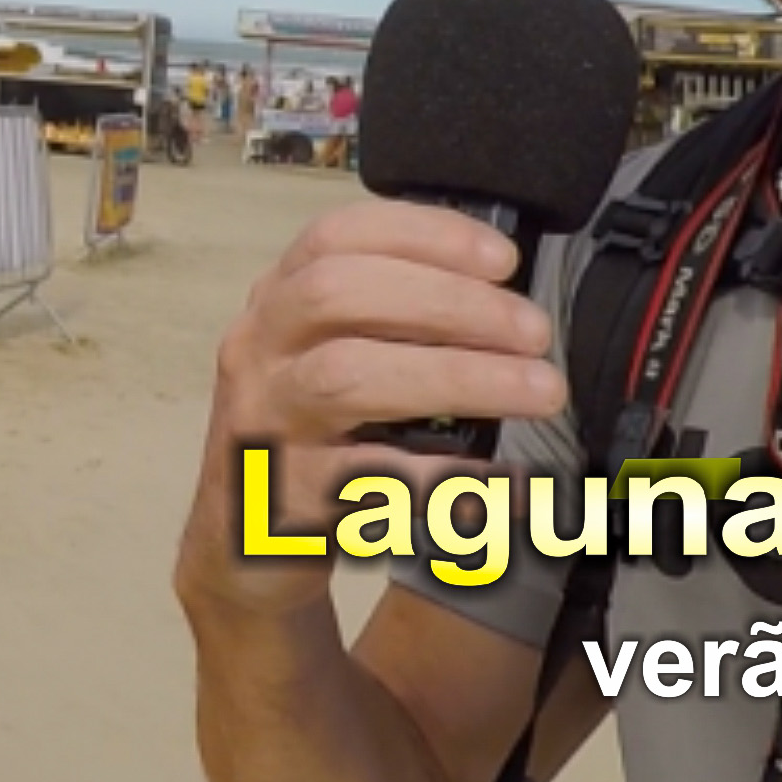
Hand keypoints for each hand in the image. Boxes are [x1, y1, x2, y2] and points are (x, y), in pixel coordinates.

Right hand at [182, 200, 563, 605]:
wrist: (242, 546)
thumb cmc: (309, 438)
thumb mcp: (324, 358)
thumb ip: (389, 324)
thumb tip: (508, 309)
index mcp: (278, 302)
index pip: (336, 237)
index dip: (422, 235)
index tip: (503, 260)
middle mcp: (259, 349)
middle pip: (338, 293)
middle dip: (449, 301)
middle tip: (534, 332)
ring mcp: (265, 421)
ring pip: (349, 377)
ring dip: (456, 375)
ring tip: (539, 391)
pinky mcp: (284, 494)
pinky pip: (374, 480)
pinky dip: (450, 477)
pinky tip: (509, 482)